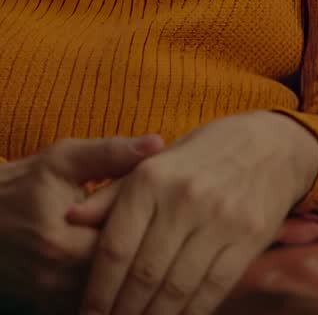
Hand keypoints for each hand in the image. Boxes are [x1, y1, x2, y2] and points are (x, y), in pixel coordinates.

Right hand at [0, 134, 161, 314]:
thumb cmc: (21, 184)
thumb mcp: (63, 159)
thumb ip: (111, 153)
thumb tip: (159, 141)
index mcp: (65, 242)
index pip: (127, 247)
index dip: (156, 233)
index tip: (174, 216)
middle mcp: (57, 280)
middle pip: (120, 278)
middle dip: (145, 258)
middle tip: (171, 237)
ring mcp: (50, 300)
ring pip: (107, 298)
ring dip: (129, 279)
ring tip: (153, 253)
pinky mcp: (45, 309)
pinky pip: (88, 306)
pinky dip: (110, 292)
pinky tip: (126, 273)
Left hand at [69, 111, 317, 314]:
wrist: (272, 144)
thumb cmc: (204, 154)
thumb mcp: (156, 162)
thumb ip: (113, 194)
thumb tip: (71, 218)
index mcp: (152, 177)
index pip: (115, 247)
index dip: (97, 291)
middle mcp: (184, 197)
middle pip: (143, 275)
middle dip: (121, 312)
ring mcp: (220, 219)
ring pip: (176, 289)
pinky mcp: (248, 238)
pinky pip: (212, 289)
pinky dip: (190, 313)